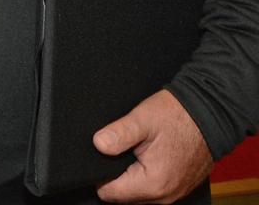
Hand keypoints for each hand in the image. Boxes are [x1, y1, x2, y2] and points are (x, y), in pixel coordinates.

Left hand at [94, 89, 212, 202]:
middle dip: (116, 174)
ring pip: (138, 192)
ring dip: (131, 175)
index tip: (104, 154)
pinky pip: (153, 188)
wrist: (211, 113)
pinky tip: (147, 155)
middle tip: (121, 148)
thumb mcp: (142, 119)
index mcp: (153, 183)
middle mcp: (165, 195)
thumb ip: (118, 134)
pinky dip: (145, 175)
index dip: (100, 174)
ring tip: (135, 150)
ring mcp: (174, 193)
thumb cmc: (178, 116)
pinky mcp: (180, 186)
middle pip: (123, 195)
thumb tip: (98, 144)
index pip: (109, 193)